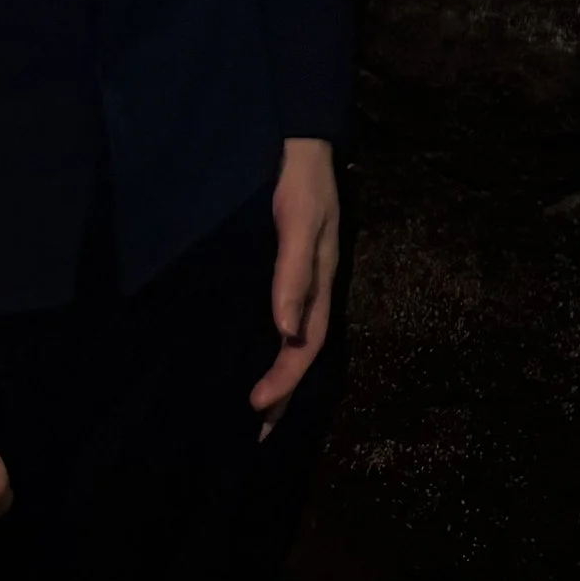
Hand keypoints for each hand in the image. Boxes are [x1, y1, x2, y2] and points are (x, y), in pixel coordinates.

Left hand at [249, 137, 338, 440]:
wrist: (304, 147)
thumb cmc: (302, 184)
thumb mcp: (300, 223)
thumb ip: (293, 274)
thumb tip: (285, 332)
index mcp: (323, 284)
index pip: (306, 344)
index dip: (285, 378)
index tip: (257, 406)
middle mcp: (316, 290)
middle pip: (303, 351)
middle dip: (285, 393)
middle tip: (258, 434)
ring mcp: (305, 281)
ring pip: (296, 341)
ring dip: (281, 378)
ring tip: (261, 414)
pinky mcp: (291, 270)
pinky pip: (286, 322)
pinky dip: (275, 349)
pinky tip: (260, 356)